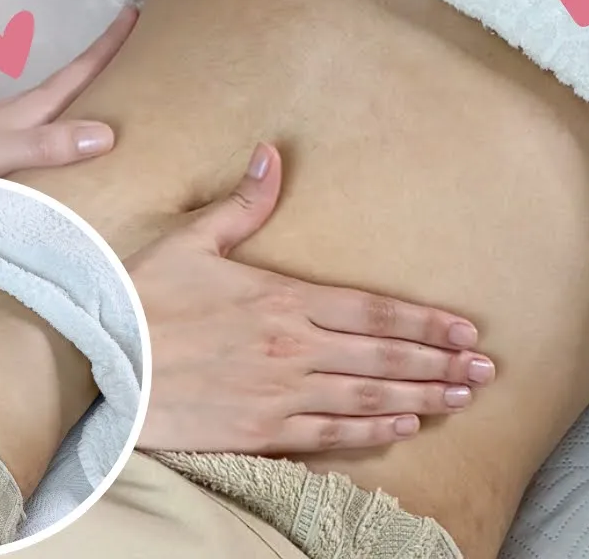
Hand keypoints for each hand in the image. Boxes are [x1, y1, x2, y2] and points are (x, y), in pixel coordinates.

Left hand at [0, 8, 137, 175]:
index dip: (110, 43)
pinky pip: (51, 123)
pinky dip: (71, 116)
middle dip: (109, 60)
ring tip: (121, 86)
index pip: (81, 69)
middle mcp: (30, 109)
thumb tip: (106, 133)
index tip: (134, 12)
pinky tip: (74, 131)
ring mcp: (17, 124)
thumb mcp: (5, 152)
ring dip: (91, 90)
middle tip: (139, 42)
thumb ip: (49, 144)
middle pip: (78, 80)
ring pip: (64, 101)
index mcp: (36, 106)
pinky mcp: (5, 141)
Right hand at [129, 143, 496, 454]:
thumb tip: (271, 155)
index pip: (371, 310)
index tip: (464, 329)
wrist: (103, 360)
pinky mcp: (259, 428)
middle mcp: (291, 346)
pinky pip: (329, 432)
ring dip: (420, 395)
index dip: (424, 321)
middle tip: (485, 370)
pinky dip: (371, 428)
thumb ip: (241, 204)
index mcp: (280, 297)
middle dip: (439, 361)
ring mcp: (278, 390)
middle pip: (382, 354)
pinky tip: (404, 424)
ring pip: (366, 394)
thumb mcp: (191, 240)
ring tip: (461, 397)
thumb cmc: (143, 298)